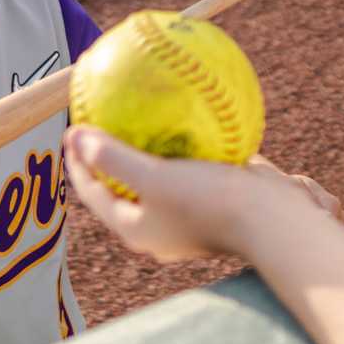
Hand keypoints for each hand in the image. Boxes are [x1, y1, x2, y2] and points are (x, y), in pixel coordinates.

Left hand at [64, 126, 339, 262]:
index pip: (93, 193)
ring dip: (146, 149)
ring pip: (156, 178)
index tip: (71, 128)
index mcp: (137, 228)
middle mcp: (160, 225)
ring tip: (141, 115)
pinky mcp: (213, 200)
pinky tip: (188, 117)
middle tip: (101, 119)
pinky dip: (180, 146)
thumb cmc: (209, 202)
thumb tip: (76, 135)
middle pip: (121, 186)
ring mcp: (187, 214)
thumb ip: (113, 158)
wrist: (273, 221)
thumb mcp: (153, 178)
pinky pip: (188, 168)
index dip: (77, 162)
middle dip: (108, 155)